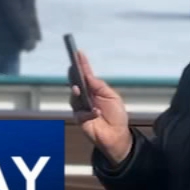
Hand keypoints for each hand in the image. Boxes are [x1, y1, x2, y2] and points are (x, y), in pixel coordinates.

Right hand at [68, 51, 132, 165]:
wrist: (117, 136)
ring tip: (78, 89)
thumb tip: (89, 76)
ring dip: (76, 93)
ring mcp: (81, 107)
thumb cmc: (117, 116)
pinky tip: (96, 112)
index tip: (78, 53)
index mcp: (95, 90)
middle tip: (72, 68)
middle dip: (74, 76)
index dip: (83, 64)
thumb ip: (100, 87)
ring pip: (74, 97)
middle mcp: (86, 97)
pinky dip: (89, 112)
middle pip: (77, 83)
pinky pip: (80, 112)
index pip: (87, 75)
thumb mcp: (113, 98)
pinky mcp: (79, 119)